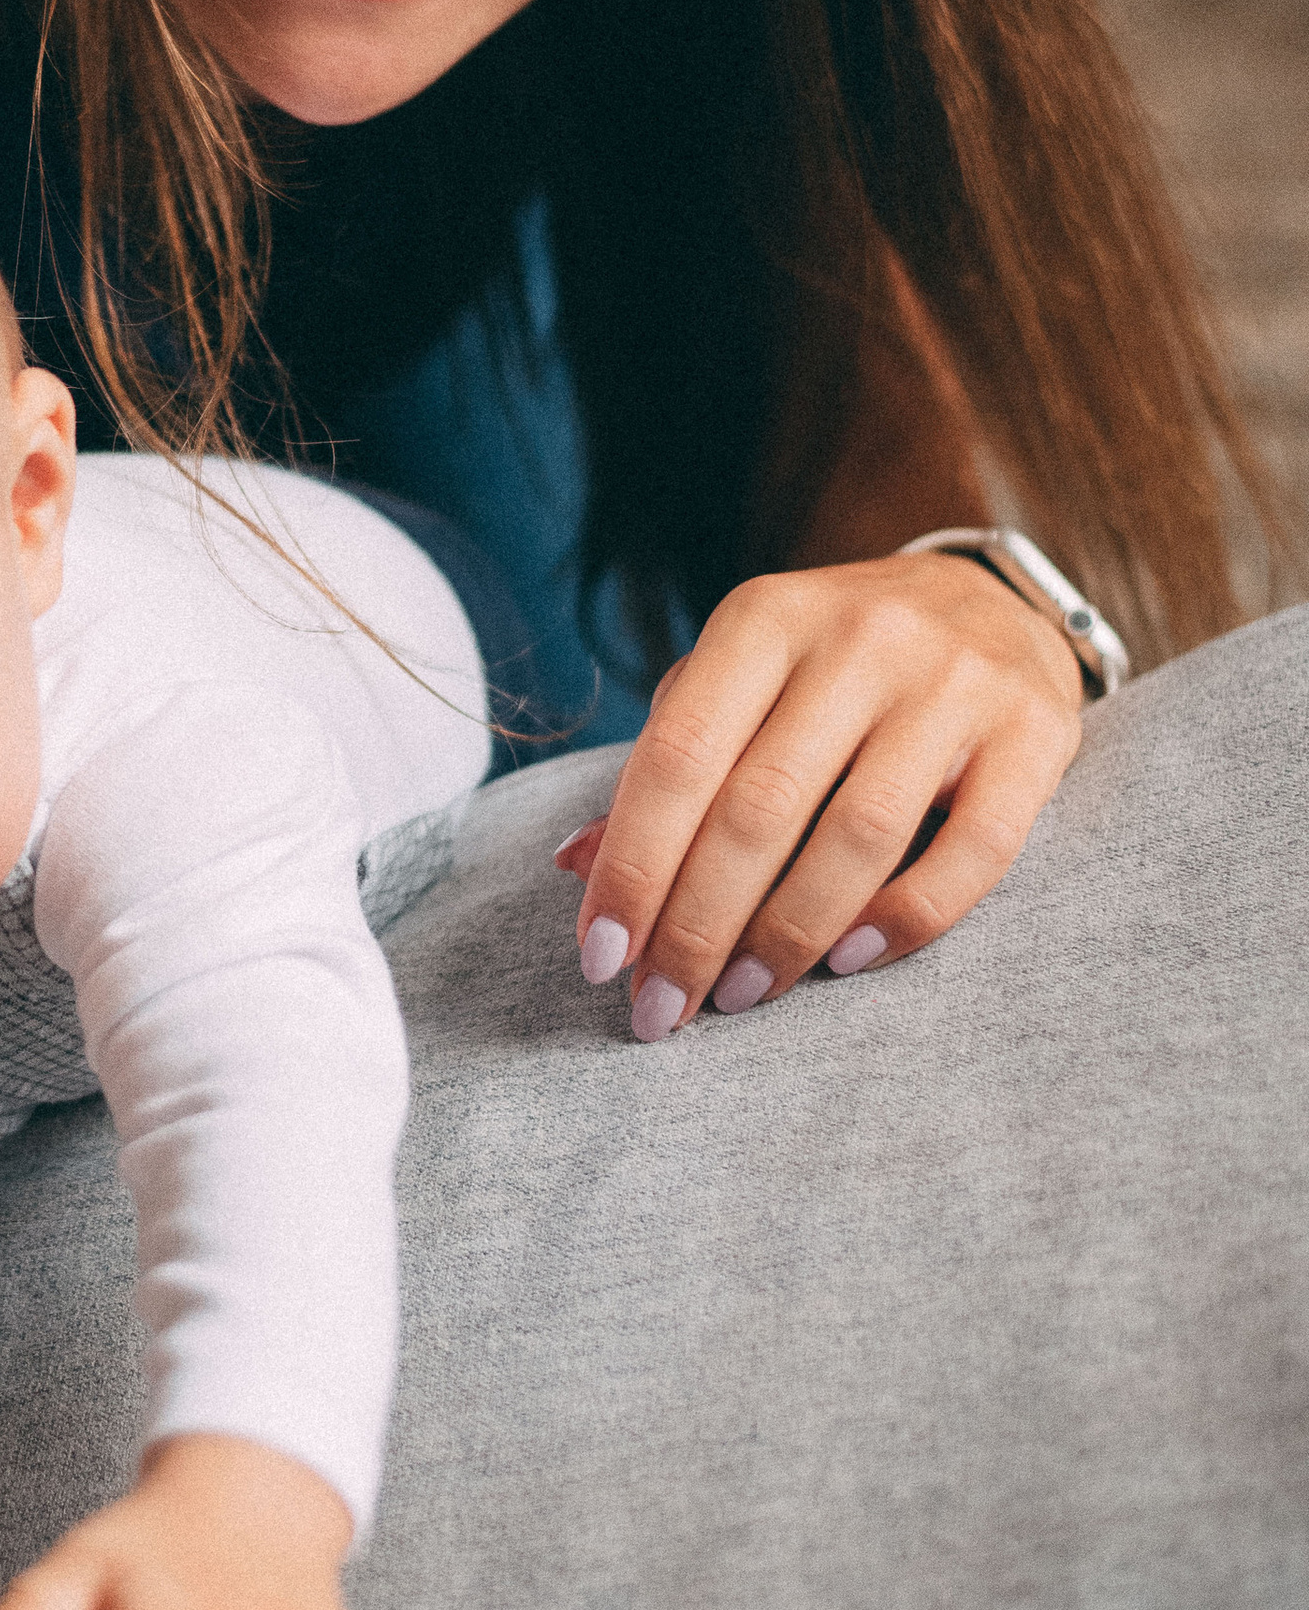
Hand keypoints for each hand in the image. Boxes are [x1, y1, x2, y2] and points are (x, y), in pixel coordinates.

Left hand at [559, 549, 1084, 1034]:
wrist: (991, 601)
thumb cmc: (833, 665)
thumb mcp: (742, 682)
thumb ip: (670, 763)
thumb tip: (577, 861)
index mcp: (765, 618)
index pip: (678, 755)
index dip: (633, 866)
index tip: (600, 958)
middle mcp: (859, 639)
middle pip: (759, 807)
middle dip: (696, 925)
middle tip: (662, 1008)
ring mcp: (954, 684)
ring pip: (858, 836)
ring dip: (786, 936)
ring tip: (740, 996)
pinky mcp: (1034, 735)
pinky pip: (972, 851)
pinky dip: (904, 918)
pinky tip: (847, 961)